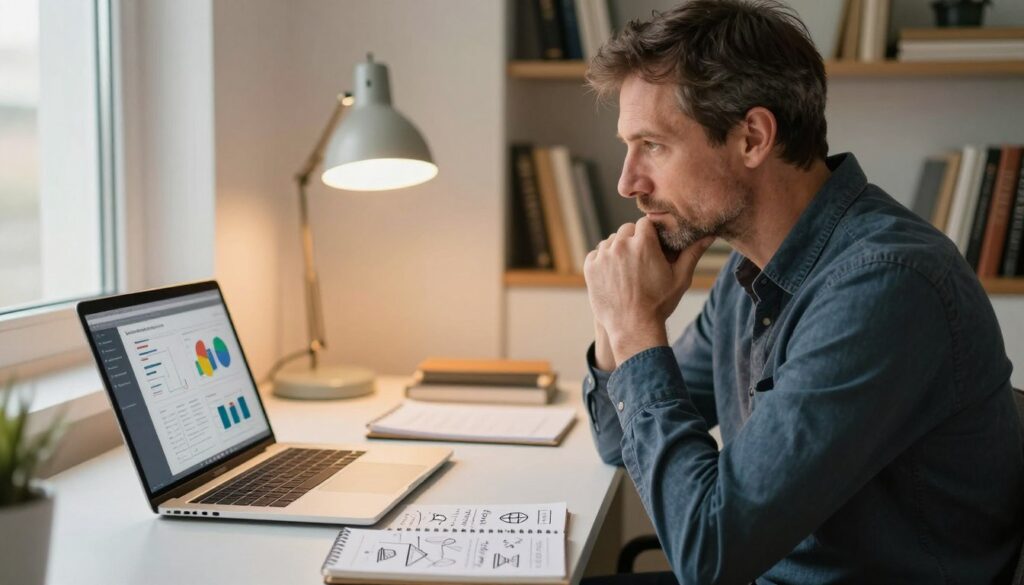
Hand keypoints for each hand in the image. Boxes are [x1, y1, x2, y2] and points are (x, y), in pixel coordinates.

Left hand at [583, 218, 713, 365]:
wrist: (632, 328)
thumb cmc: (659, 304)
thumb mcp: (679, 278)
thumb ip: (692, 253)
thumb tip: (708, 235)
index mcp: (643, 243)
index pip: (645, 223)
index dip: (650, 234)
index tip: (653, 246)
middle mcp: (621, 245)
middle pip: (626, 230)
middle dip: (634, 241)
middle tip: (640, 260)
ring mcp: (603, 256)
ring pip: (611, 241)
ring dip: (618, 250)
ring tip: (627, 270)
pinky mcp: (590, 267)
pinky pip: (597, 254)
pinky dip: (603, 261)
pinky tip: (614, 276)